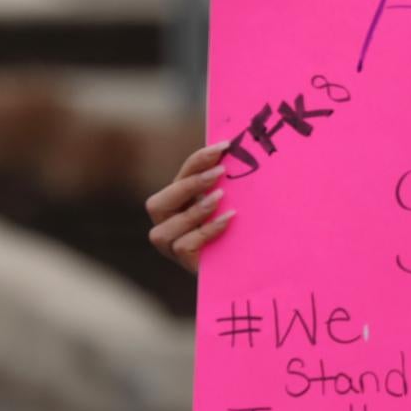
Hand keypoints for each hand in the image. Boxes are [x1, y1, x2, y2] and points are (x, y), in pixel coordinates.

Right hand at [147, 143, 235, 272]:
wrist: (252, 263)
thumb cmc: (242, 228)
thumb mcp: (234, 201)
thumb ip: (228, 182)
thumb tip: (239, 149)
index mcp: (178, 202)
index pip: (181, 176)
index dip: (198, 160)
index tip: (223, 147)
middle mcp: (167, 224)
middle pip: (157, 203)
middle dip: (188, 185)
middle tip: (220, 172)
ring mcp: (172, 247)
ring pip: (165, 229)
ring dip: (194, 210)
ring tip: (221, 197)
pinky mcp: (184, 263)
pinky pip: (183, 246)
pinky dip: (206, 230)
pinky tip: (228, 219)